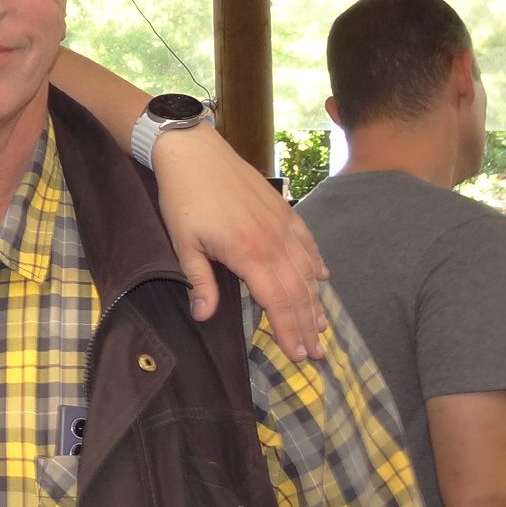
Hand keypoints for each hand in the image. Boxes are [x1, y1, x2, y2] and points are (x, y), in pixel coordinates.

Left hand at [151, 127, 329, 359]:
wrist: (193, 151)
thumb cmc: (183, 198)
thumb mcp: (183, 243)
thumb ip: (198, 281)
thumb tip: (203, 316)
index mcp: (249, 254)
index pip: (277, 301)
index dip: (288, 330)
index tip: (297, 355)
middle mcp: (273, 241)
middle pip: (297, 291)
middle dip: (307, 325)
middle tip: (316, 354)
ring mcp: (282, 223)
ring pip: (307, 269)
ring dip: (315, 300)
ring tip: (321, 326)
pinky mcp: (283, 208)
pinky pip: (307, 241)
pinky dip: (316, 261)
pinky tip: (323, 278)